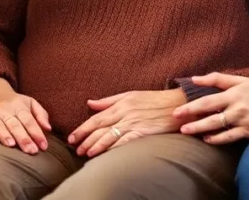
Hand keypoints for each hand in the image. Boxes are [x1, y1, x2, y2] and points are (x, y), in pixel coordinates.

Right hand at [0, 78, 51, 154]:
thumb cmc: (15, 103)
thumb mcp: (30, 103)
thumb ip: (41, 114)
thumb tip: (48, 128)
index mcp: (19, 106)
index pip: (29, 120)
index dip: (37, 133)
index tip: (44, 146)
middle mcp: (5, 110)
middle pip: (15, 125)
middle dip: (23, 138)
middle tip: (31, 151)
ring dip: (5, 135)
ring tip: (12, 145)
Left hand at [68, 89, 185, 157]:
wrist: (176, 105)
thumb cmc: (153, 99)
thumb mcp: (130, 95)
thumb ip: (108, 101)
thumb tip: (90, 103)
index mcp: (120, 104)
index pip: (96, 118)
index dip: (83, 128)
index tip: (72, 136)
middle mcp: (124, 114)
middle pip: (100, 127)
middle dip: (85, 138)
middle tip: (74, 147)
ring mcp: (133, 123)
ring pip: (109, 135)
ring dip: (96, 145)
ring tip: (85, 153)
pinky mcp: (143, 132)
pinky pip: (125, 141)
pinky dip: (113, 148)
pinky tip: (105, 154)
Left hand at [172, 73, 248, 144]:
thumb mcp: (242, 80)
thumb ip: (218, 79)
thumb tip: (194, 78)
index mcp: (234, 93)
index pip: (207, 100)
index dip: (191, 106)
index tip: (177, 111)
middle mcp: (238, 107)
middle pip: (210, 115)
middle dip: (192, 119)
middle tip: (177, 123)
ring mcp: (245, 120)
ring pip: (219, 127)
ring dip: (201, 130)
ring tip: (187, 132)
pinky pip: (231, 137)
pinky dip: (218, 139)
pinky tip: (207, 139)